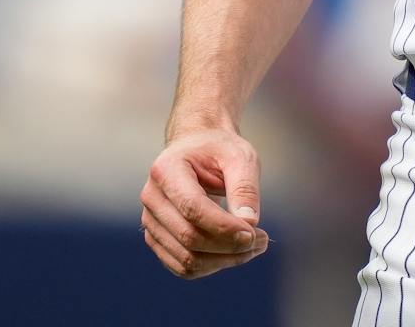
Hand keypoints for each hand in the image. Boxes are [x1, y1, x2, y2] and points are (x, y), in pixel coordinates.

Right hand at [139, 128, 268, 279]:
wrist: (198, 148)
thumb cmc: (220, 150)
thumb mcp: (240, 156)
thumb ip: (244, 187)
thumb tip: (250, 223)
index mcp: (167, 170)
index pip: (192, 208)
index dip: (224, 227)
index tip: (255, 233)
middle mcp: (152, 197)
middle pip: (189, 237)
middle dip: (230, 246)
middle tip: (263, 240)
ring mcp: (150, 221)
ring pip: (186, 259)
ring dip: (224, 261)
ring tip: (254, 246)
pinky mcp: (157, 238)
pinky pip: (182, 266)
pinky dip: (212, 266)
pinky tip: (235, 252)